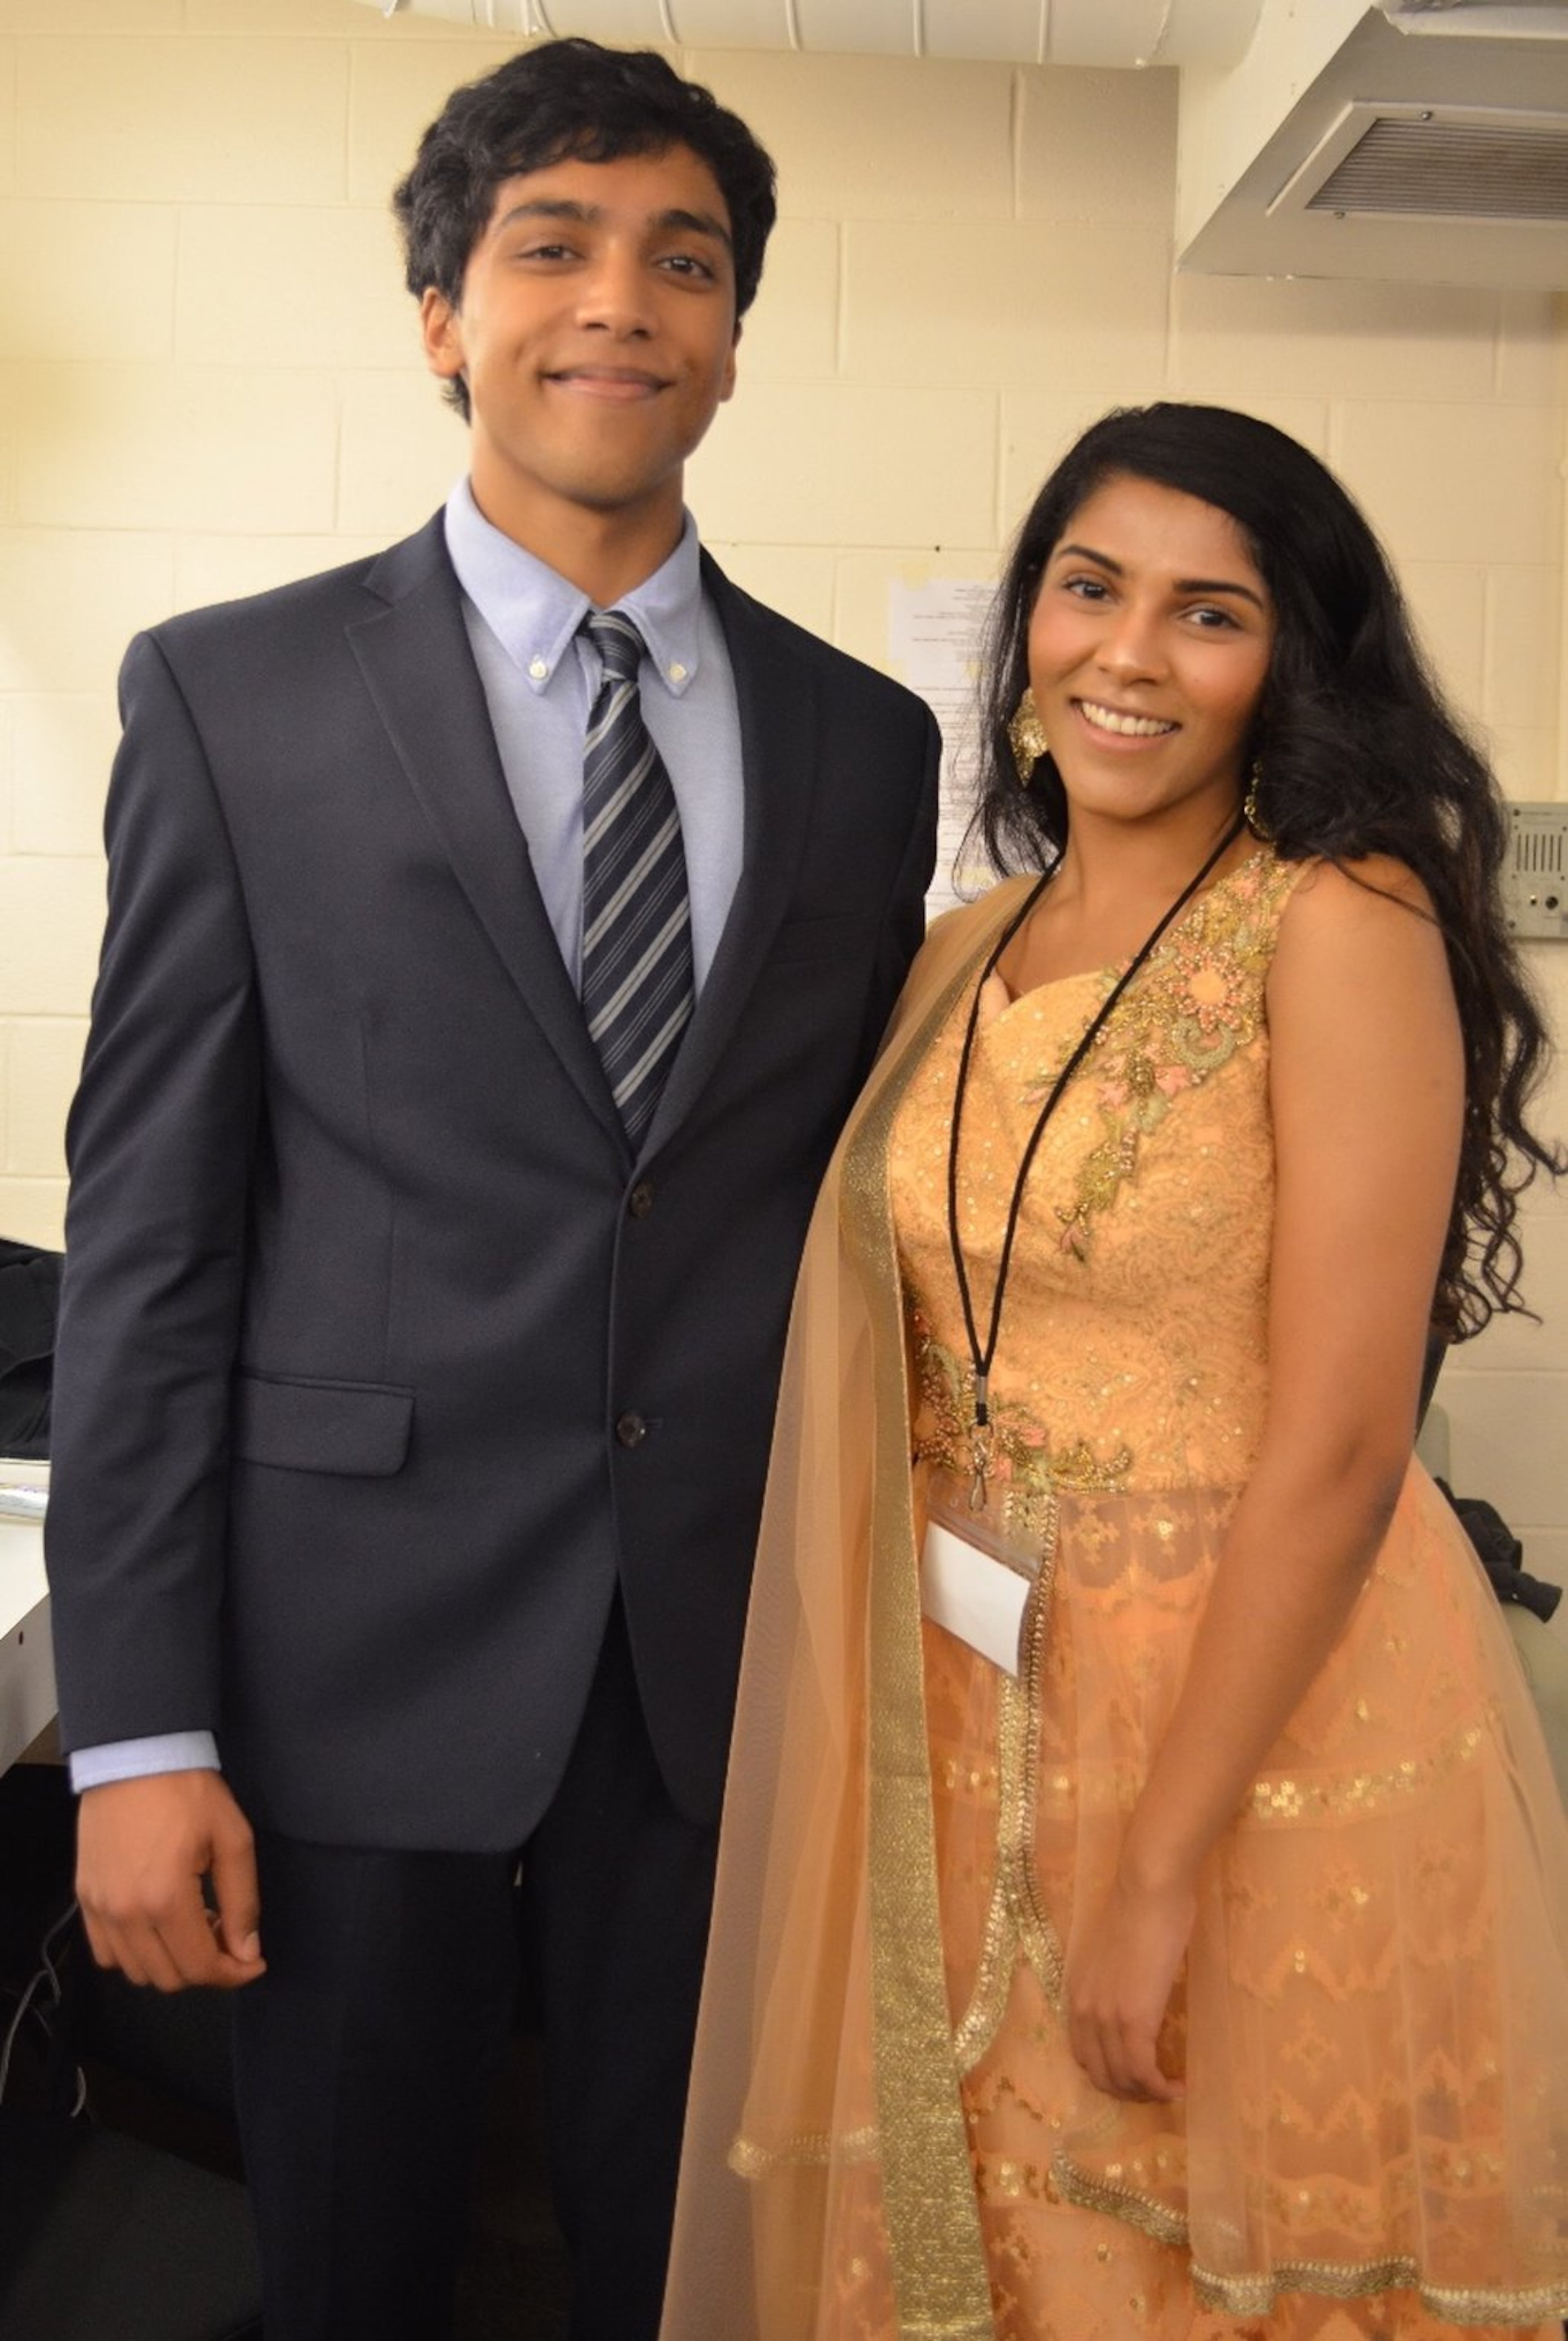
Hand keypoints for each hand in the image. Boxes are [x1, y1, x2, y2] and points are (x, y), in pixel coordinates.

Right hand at [76, 1772, 265, 1992]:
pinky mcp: (85, 1898)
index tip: (254, 1962)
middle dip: (206, 1968)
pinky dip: (136, 1954)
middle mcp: (126, 1913)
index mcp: (166, 1899)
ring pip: (137, 1972)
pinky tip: (158, 1925)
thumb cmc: (189, 1792)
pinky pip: (106, 1953)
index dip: (234, 1974)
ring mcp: (100, 1908)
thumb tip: (248, 1953)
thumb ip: (242, 1902)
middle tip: (226, 1933)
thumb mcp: (233, 1839)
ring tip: (194, 1923)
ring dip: (171, 1962)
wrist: (136, 1756)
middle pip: (169, 1978)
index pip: (201, 1967)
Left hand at [1063, 1868, 1193, 2103]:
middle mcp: (1083, 2012)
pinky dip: (1159, 2088)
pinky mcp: (1134, 2021)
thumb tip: (1130, 2001)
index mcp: (1076, 1996)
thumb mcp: (1112, 1958)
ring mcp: (1106, 2018)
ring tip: (1170, 2089)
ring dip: (1147, 2094)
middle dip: (1129, 2092)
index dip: (1110, 2076)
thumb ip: (1112, 1985)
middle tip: (1157, 2089)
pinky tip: (1178, 2086)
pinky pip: (1143, 2072)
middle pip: (1101, 2076)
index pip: (1083, 2058)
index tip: (1136, 2077)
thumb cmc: (1137, 1913)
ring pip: (1122, 2079)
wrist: (1147, 1891)